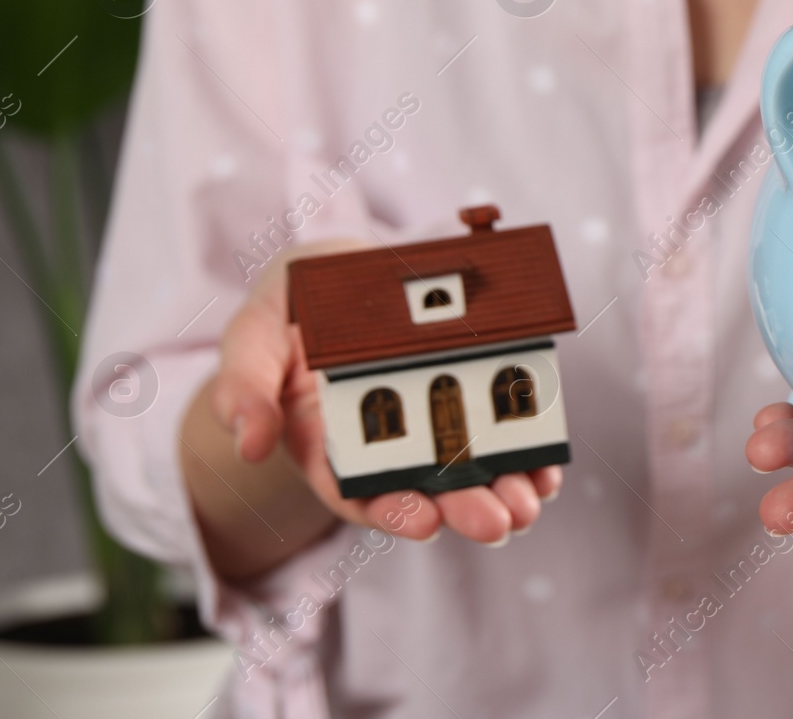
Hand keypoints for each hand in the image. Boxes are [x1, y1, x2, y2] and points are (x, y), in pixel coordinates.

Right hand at [198, 241, 560, 553]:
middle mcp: (380, 442)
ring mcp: (426, 417)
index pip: (357, 492)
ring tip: (530, 499)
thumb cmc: (287, 311)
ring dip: (502, 487)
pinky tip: (547, 464)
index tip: (425, 522)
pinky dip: (525, 448)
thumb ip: (245, 389)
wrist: (333, 270)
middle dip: (464, 508)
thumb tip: (248, 444)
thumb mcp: (252, 337)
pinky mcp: (465, 386)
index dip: (391, 510)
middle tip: (501, 520)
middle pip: (424, 489)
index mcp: (325, 443)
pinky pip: (499, 424)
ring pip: (468, 466)